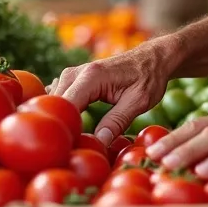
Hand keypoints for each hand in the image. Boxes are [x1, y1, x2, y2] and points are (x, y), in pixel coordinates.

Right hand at [48, 45, 171, 144]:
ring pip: (54, 103)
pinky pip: (59, 99)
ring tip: (71, 140)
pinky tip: (70, 127)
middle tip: (70, 148)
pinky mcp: (72, 80)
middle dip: (60, 126)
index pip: (65, 107)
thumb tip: (99, 143)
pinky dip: (62, 113)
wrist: (153, 58)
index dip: (65, 128)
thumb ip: (117, 122)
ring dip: (60, 120)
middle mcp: (75, 73)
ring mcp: (71, 75)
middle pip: (55, 106)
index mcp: (91, 77)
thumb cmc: (149, 77)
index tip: (71, 148)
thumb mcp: (139, 101)